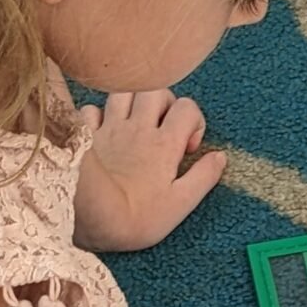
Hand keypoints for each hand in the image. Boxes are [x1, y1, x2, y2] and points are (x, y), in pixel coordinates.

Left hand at [73, 90, 226, 250]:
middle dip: (166, 103)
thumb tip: (220, 157)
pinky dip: (99, 113)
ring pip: (124, 91)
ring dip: (135, 101)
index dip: (194, 122)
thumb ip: (203, 177)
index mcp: (164, 143)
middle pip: (156, 90)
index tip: (188, 148)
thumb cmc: (136, 216)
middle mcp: (138, 127)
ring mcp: (109, 128)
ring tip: (138, 123)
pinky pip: (91, 109)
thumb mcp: (181, 204)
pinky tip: (106, 129)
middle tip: (165, 128)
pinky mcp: (86, 135)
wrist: (88, 216)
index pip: (187, 107)